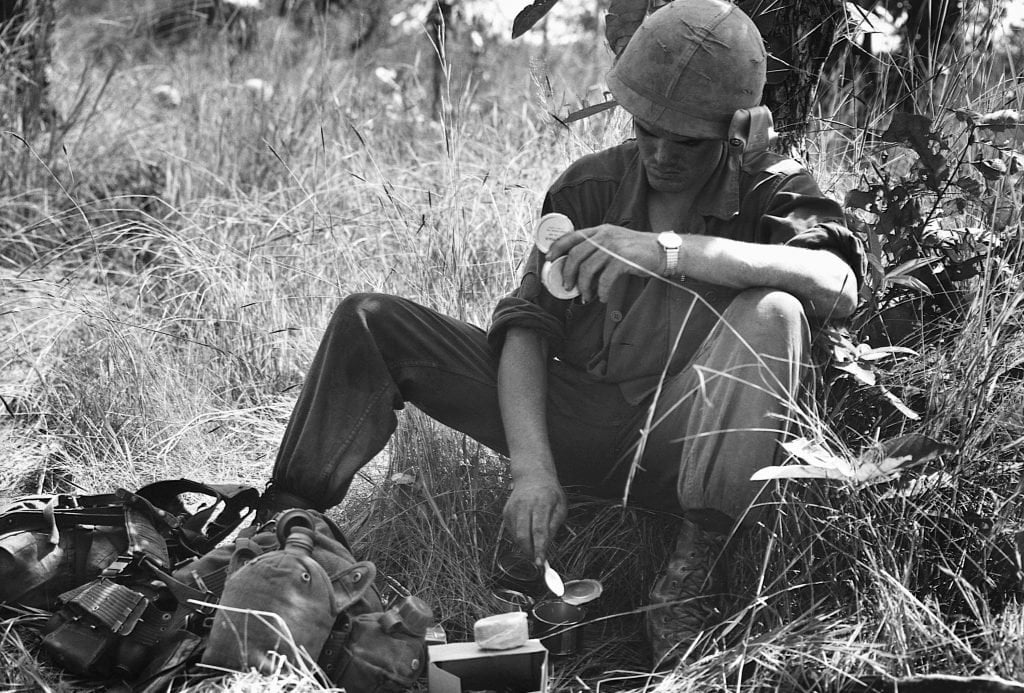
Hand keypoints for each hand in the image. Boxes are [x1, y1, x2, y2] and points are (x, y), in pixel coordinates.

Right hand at [502, 473, 566, 564]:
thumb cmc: (550, 493)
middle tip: (537, 559)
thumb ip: (554, 525)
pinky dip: (520, 537)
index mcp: (542, 503)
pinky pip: (512, 532)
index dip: (539, 548)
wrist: (532, 476)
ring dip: (525, 545)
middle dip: (529, 552)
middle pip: (523, 535)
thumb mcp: (561, 506)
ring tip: (535, 540)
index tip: (540, 562)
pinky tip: (527, 530)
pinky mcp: (506, 512)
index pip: (539, 530)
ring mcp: (513, 508)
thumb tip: (547, 545)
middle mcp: (524, 505)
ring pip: (516, 536)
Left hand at [548, 224, 662, 302]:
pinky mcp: (623, 260)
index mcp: (601, 231)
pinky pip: (605, 279)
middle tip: (568, 287)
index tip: (549, 258)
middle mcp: (605, 236)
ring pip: (588, 269)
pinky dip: (601, 291)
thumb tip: (578, 268)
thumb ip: (598, 249)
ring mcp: (614, 247)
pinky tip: (602, 297)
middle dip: (568, 273)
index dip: (558, 247)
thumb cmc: (638, 252)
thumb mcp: (616, 243)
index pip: (573, 235)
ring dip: (584, 286)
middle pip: (576, 254)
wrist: (663, 251)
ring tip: (586, 296)